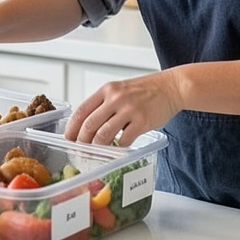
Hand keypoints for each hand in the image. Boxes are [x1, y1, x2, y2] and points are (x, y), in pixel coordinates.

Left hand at [65, 71, 183, 145]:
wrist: (171, 87)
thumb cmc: (145, 91)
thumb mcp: (119, 90)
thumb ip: (104, 104)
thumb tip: (87, 125)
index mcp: (106, 90)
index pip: (81, 110)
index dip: (72, 128)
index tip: (68, 139)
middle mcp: (115, 98)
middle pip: (89, 125)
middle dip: (81, 142)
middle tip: (81, 151)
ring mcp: (129, 109)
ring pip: (103, 135)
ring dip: (98, 147)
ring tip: (98, 152)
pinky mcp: (142, 121)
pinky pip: (124, 140)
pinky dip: (119, 148)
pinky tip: (119, 148)